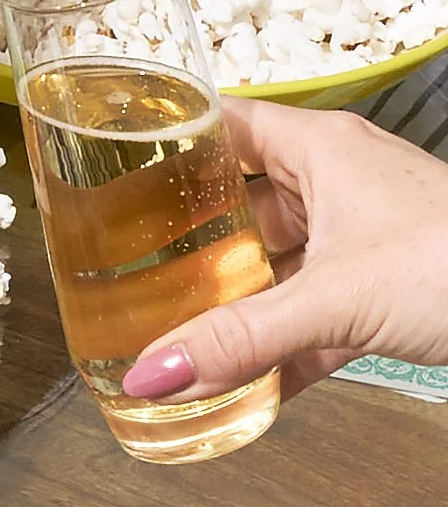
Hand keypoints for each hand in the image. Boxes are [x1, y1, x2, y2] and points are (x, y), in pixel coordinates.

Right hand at [122, 99, 447, 404]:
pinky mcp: (389, 288)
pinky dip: (286, 343)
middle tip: (133, 262)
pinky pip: (319, 311)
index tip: (117, 169)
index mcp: (318, 146)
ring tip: (180, 326)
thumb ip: (241, 339)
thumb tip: (153, 372)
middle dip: (195, 234)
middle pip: (246, 197)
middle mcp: (338, 180)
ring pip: (283, 259)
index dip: (172, 142)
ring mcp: (367, 234)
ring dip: (241, 296)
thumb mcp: (333, 300)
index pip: (225, 124)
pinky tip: (249, 382)